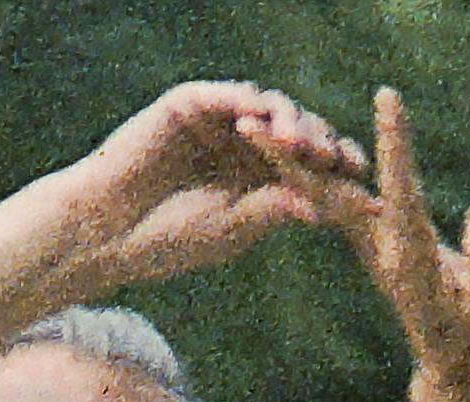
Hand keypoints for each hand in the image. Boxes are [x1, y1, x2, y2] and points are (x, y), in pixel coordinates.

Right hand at [69, 82, 368, 295]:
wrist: (107, 230)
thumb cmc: (166, 239)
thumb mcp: (232, 229)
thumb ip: (275, 211)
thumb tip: (326, 207)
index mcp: (257, 178)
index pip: (307, 165)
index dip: (335, 169)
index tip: (361, 183)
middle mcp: (243, 144)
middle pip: (297, 131)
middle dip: (321, 143)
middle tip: (335, 158)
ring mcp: (220, 120)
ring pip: (270, 108)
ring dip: (290, 122)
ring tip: (302, 144)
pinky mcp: (192, 103)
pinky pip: (228, 93)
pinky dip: (248, 102)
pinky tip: (264, 117)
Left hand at [282, 88, 469, 401]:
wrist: (453, 373)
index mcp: (411, 260)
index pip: (401, 194)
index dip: (396, 147)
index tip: (388, 97)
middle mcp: (382, 249)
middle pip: (331, 197)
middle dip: (293, 160)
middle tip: (247, 124)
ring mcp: (374, 245)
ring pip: (325, 196)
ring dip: (290, 162)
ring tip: (252, 127)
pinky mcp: (376, 241)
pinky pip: (336, 201)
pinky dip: (313, 173)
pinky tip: (294, 147)